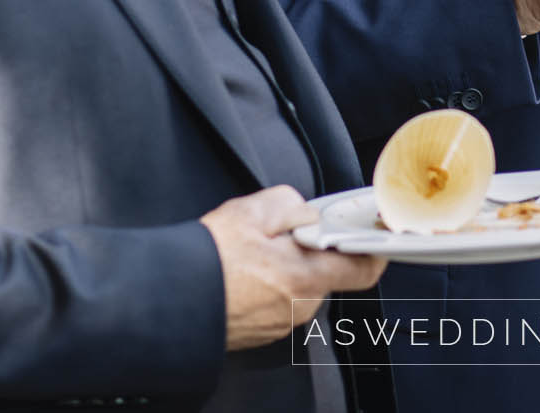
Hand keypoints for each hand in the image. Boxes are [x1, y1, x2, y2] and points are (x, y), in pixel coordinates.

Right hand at [199, 186, 386, 350]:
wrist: (167, 300)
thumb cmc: (206, 261)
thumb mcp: (252, 212)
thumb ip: (292, 205)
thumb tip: (306, 213)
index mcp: (305, 278)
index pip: (363, 270)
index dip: (372, 250)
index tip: (373, 237)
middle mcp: (298, 308)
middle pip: (324, 274)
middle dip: (309, 252)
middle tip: (279, 235)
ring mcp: (278, 324)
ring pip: (297, 287)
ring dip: (284, 269)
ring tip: (250, 254)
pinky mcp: (259, 333)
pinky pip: (276, 303)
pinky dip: (266, 287)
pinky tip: (240, 273)